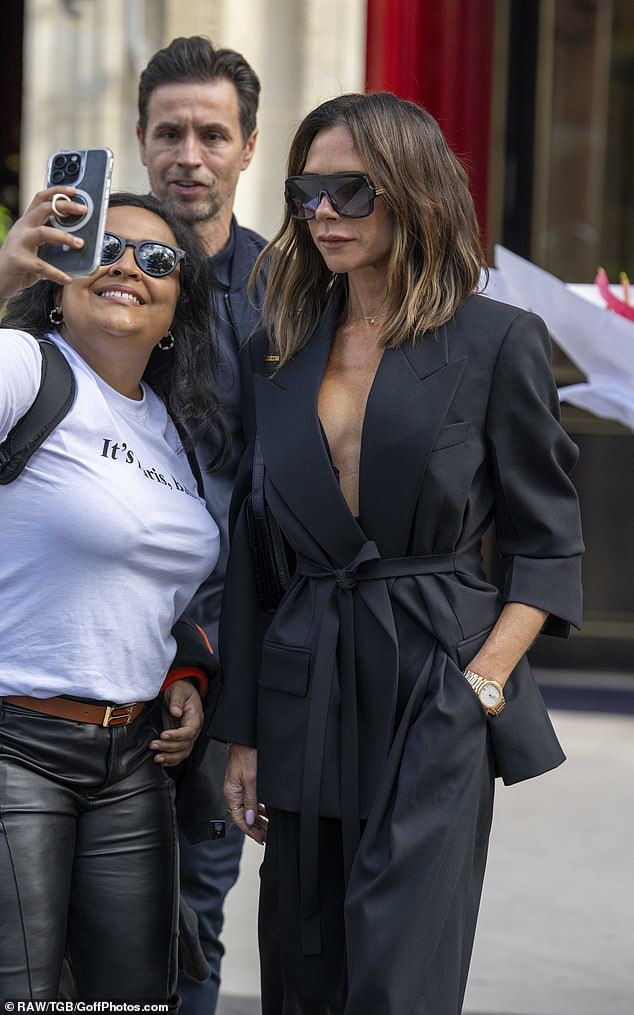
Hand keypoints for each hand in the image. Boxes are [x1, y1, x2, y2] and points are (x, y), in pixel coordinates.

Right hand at [0, 186, 85, 301]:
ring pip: (44, 232)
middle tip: (84, 210)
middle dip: (66, 206)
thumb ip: (51, 239)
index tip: (75, 191)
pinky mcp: (19, 261)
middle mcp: (23, 228)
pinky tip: (67, 278)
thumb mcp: (36, 246)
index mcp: (28, 222)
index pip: (41, 198)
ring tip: (80, 244)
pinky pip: (41, 266)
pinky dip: (56, 273)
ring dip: (65, 236)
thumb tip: (79, 239)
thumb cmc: (20, 262)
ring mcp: (19, 243)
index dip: (58, 191)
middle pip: (45, 208)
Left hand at [149, 679, 203, 766]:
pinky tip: (163, 761)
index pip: (189, 731)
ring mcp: (188, 735)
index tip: (163, 734)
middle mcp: (194, 729)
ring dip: (170, 757)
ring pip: (183, 752)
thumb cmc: (180, 690)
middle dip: (169, 747)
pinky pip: (180, 753)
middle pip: (185, 744)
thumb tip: (176, 711)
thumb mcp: (178, 690)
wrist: (179, 692)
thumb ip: (177, 700)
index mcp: (195, 717)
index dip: (177, 735)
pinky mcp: (181, 739)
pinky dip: (172, 760)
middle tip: (154, 745)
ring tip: (157, 758)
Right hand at [225, 744, 266, 843]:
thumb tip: (250, 818)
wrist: (246, 738)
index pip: (239, 819)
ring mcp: (240, 787)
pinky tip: (268, 811)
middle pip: (244, 816)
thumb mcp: (251, 779)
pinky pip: (253, 800)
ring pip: (249, 809)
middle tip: (267, 836)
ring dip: (259, 819)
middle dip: (256, 827)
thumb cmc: (245, 754)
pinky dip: (260, 808)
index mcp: (232, 793)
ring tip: (269, 826)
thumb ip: (251, 800)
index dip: (250, 830)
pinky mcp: (246, 782)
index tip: (260, 838)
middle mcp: (235, 792)